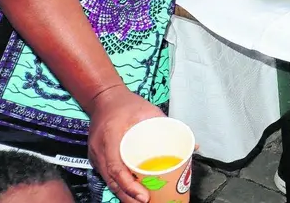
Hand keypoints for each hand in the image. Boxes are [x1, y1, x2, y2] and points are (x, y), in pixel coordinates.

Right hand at [87, 84, 164, 202]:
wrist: (104, 97)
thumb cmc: (127, 104)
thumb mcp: (149, 111)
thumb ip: (170, 127)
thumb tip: (194, 145)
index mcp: (111, 136)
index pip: (116, 167)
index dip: (129, 185)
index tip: (144, 196)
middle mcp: (100, 149)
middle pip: (112, 181)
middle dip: (128, 197)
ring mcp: (96, 155)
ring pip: (109, 181)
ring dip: (124, 195)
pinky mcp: (97, 158)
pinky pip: (107, 176)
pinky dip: (119, 187)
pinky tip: (131, 194)